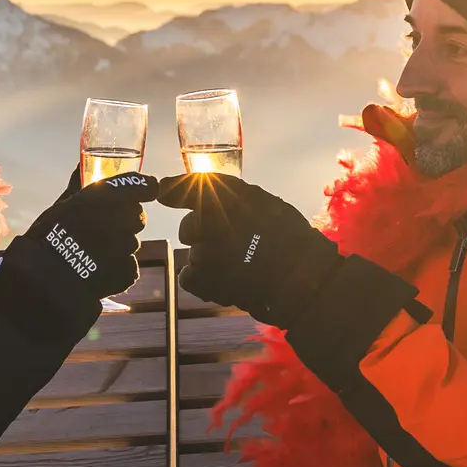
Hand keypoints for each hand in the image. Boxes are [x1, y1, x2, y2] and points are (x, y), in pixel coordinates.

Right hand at [15, 171, 158, 301]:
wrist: (43, 278)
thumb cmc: (48, 237)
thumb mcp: (61, 205)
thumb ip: (78, 184)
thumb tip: (81, 164)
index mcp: (106, 197)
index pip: (144, 186)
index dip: (146, 188)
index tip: (147, 191)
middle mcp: (121, 219)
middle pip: (138, 216)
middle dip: (126, 221)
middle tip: (103, 229)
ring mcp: (126, 247)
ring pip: (133, 242)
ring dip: (120, 246)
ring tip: (94, 253)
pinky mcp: (126, 271)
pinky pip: (130, 266)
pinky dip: (118, 268)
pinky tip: (98, 269)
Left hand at [155, 172, 342, 326]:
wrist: (303, 279)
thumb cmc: (289, 239)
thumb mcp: (264, 204)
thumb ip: (230, 195)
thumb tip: (187, 191)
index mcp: (233, 197)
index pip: (193, 186)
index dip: (175, 189)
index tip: (163, 191)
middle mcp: (216, 219)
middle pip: (189, 228)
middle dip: (201, 235)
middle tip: (229, 245)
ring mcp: (208, 250)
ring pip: (193, 254)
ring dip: (209, 260)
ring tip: (238, 267)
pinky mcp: (205, 279)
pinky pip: (189, 276)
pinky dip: (202, 280)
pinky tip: (223, 280)